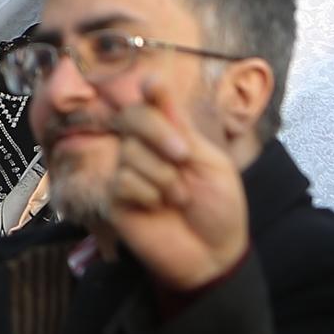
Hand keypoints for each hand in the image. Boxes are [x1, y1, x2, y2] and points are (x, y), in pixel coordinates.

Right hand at [106, 79, 249, 290]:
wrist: (214, 253)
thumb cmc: (218, 207)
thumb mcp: (210, 162)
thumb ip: (179, 126)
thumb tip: (153, 81)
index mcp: (170, 137)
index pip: (150, 104)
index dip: (151, 93)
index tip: (153, 86)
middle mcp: (143, 149)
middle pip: (132, 118)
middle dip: (159, 134)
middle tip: (183, 158)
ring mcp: (126, 172)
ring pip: (130, 153)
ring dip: (163, 177)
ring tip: (178, 198)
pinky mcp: (114, 198)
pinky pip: (123, 180)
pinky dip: (148, 194)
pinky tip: (158, 208)